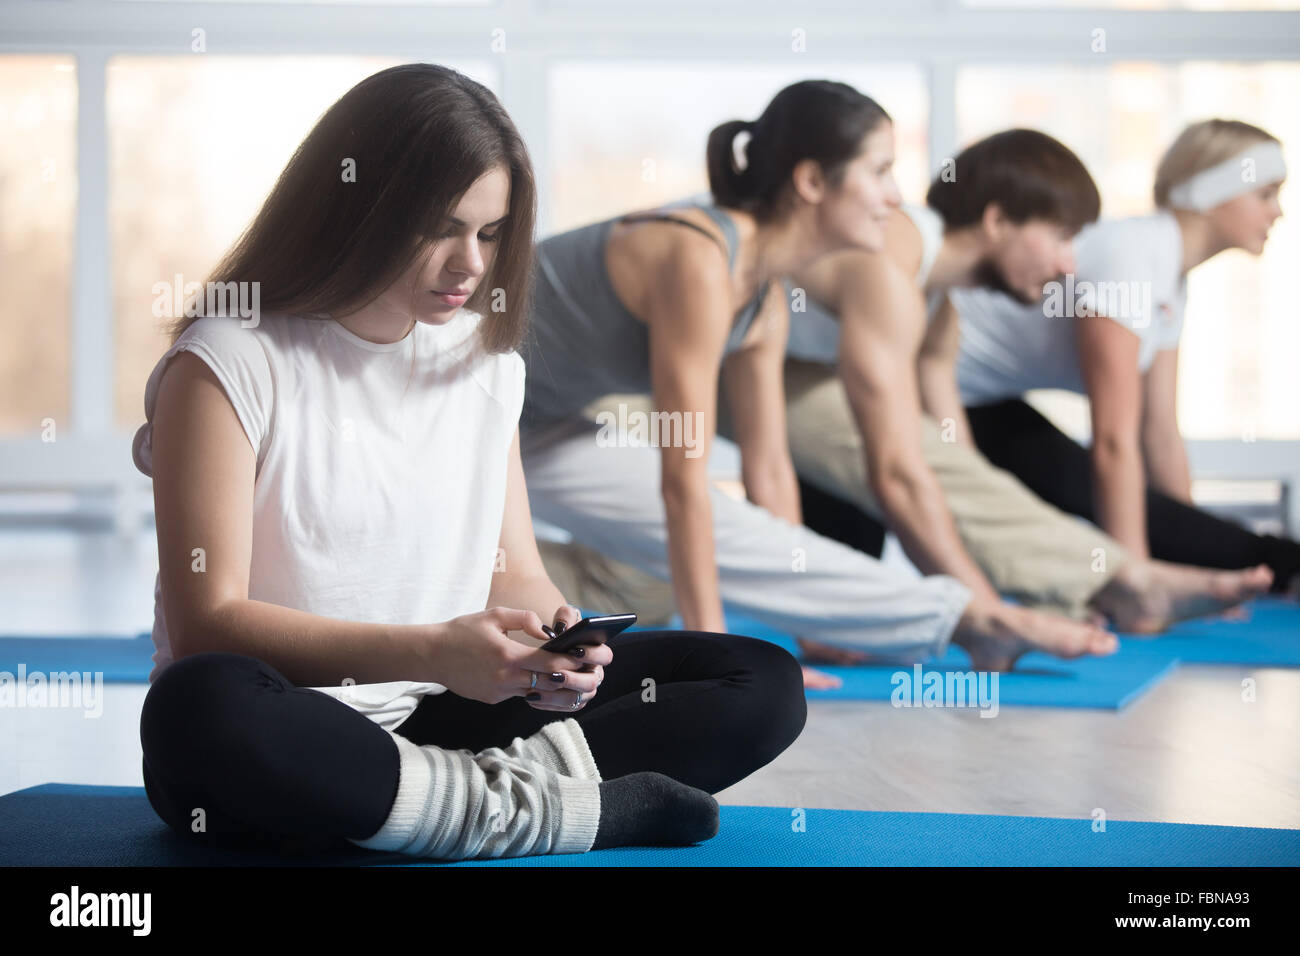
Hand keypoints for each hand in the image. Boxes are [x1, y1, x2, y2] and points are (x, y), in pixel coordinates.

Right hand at [429, 607, 610, 710]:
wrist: (430, 655)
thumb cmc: (462, 631)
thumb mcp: (493, 615)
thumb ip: (524, 619)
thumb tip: (547, 631)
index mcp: (507, 656)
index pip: (550, 664)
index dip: (574, 662)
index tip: (592, 659)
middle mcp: (505, 678)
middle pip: (550, 684)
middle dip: (576, 681)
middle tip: (595, 676)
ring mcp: (499, 692)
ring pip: (539, 695)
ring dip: (562, 693)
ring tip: (582, 687)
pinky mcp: (493, 699)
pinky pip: (521, 696)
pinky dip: (537, 692)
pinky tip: (552, 687)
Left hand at [533, 604, 611, 710]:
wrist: (549, 647)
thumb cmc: (560, 630)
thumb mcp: (564, 618)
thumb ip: (566, 616)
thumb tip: (562, 627)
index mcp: (597, 653)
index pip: (605, 656)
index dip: (592, 655)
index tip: (575, 650)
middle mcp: (594, 673)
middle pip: (592, 682)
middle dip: (574, 679)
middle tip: (555, 675)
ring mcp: (584, 690)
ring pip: (576, 699)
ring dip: (557, 696)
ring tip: (537, 690)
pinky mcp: (571, 701)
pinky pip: (563, 707)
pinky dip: (548, 703)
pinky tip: (531, 696)